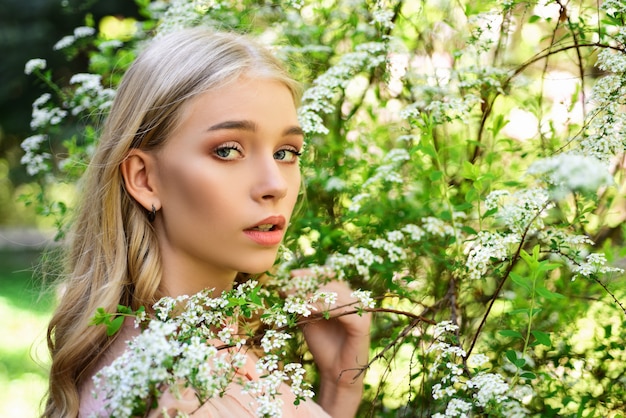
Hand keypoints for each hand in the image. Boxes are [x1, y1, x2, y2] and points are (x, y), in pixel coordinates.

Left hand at [294, 275, 370, 417]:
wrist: (334, 371)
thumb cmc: (322, 345)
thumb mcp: (308, 319)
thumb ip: (302, 303)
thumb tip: (285, 287)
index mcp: (343, 296)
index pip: (328, 277)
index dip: (310, 274)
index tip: (291, 275)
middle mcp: (354, 300)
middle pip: (331, 283)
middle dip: (307, 284)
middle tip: (288, 289)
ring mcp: (361, 310)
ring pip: (336, 294)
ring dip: (313, 295)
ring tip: (294, 299)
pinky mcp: (362, 323)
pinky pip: (343, 310)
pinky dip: (325, 308)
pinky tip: (309, 310)